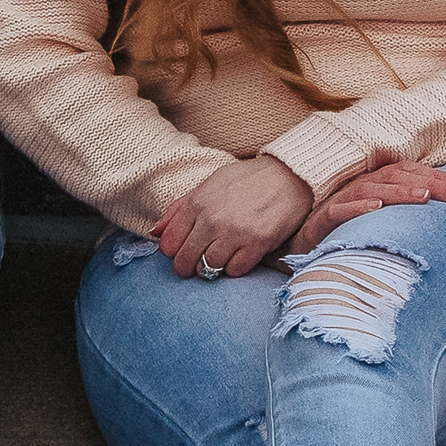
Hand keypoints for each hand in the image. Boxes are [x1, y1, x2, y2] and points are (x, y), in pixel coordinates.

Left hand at [155, 154, 314, 281]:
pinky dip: (233, 268)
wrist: (289, 175)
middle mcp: (212, 219)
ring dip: (211, 269)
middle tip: (195, 266)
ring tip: (218, 261)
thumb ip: (179, 208)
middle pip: (185, 260)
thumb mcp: (209, 185)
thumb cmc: (247, 180)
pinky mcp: (258, 243)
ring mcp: (235, 232)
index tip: (181, 252)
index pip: (168, 244)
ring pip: (208, 268)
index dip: (172, 253)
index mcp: (197, 203)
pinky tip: (238, 257)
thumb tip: (156, 232)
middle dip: (187, 268)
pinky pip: (235, 270)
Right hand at [298, 155, 445, 249]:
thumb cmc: (341, 236)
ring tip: (423, 197)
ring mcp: (339, 202)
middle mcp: (358, 188)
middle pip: (395, 176)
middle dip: (428, 182)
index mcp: (373, 185)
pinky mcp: (320, 221)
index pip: (407, 172)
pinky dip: (357, 208)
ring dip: (398, 191)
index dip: (435, 177)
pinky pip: (339, 211)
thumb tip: (438, 218)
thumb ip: (402, 217)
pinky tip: (376, 209)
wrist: (296, 250)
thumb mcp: (377, 224)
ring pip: (371, 189)